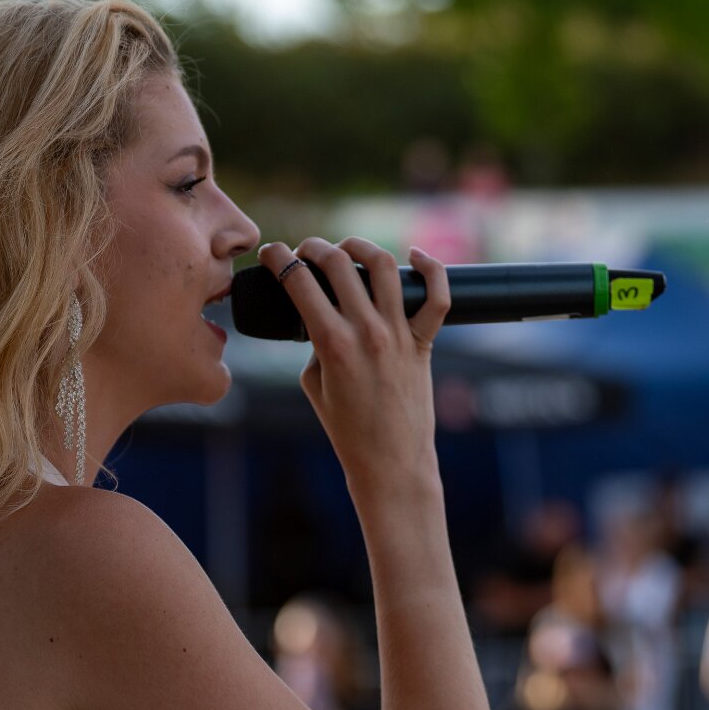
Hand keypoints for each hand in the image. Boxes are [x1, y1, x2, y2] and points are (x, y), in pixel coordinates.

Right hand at [257, 237, 450, 496]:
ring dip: (360, 246)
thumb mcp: (314, 385)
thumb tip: (322, 315)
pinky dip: (432, 268)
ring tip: (346, 248)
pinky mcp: (424, 343)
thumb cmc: (347, 431)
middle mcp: (367, 332)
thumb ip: (315, 345)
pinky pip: (437, 297)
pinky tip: (415, 256)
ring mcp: (399, 335)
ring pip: (383, 265)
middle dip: (313, 247)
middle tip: (304, 252)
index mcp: (331, 344)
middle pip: (337, 262)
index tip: (271, 253)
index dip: (278, 258)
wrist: (390, 463)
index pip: (298, 281)